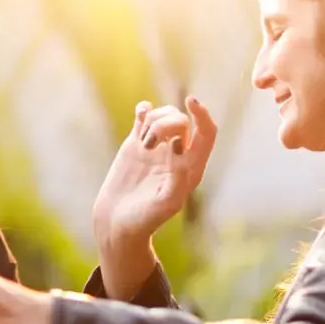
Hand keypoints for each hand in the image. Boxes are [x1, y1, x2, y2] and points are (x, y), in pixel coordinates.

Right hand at [92, 96, 217, 297]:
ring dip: (153, 119)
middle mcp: (177, 154)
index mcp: (191, 167)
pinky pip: (144, 117)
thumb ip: (178, 177)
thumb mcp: (165, 204)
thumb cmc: (144, 219)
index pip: (207, 132)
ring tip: (142, 142)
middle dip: (165, 124)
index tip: (190, 101)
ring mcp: (156, 147)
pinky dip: (144, 109)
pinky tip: (141, 113)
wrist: (117, 222)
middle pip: (181, 120)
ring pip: (163, 114)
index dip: (203, 114)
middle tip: (148, 144)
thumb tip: (179, 145)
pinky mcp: (136, 145)